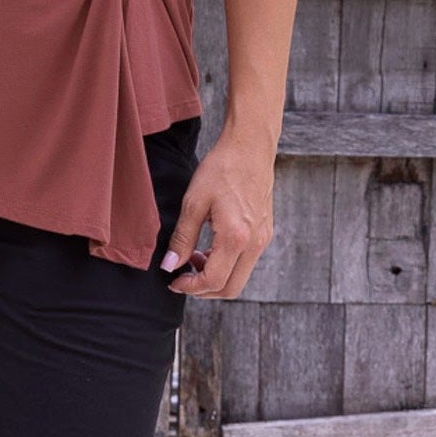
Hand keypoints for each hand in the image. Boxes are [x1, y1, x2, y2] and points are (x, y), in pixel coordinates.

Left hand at [161, 126, 275, 298]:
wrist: (250, 147)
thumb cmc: (221, 168)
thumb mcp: (194, 201)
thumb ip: (182, 237)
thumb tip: (169, 265)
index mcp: (236, 238)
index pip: (214, 281)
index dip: (190, 287)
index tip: (173, 280)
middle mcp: (255, 244)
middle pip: (231, 289)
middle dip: (203, 289)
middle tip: (182, 275)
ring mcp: (263, 239)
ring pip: (240, 277)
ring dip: (215, 276)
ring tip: (193, 255)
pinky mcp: (265, 232)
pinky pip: (246, 262)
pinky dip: (226, 264)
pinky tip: (209, 246)